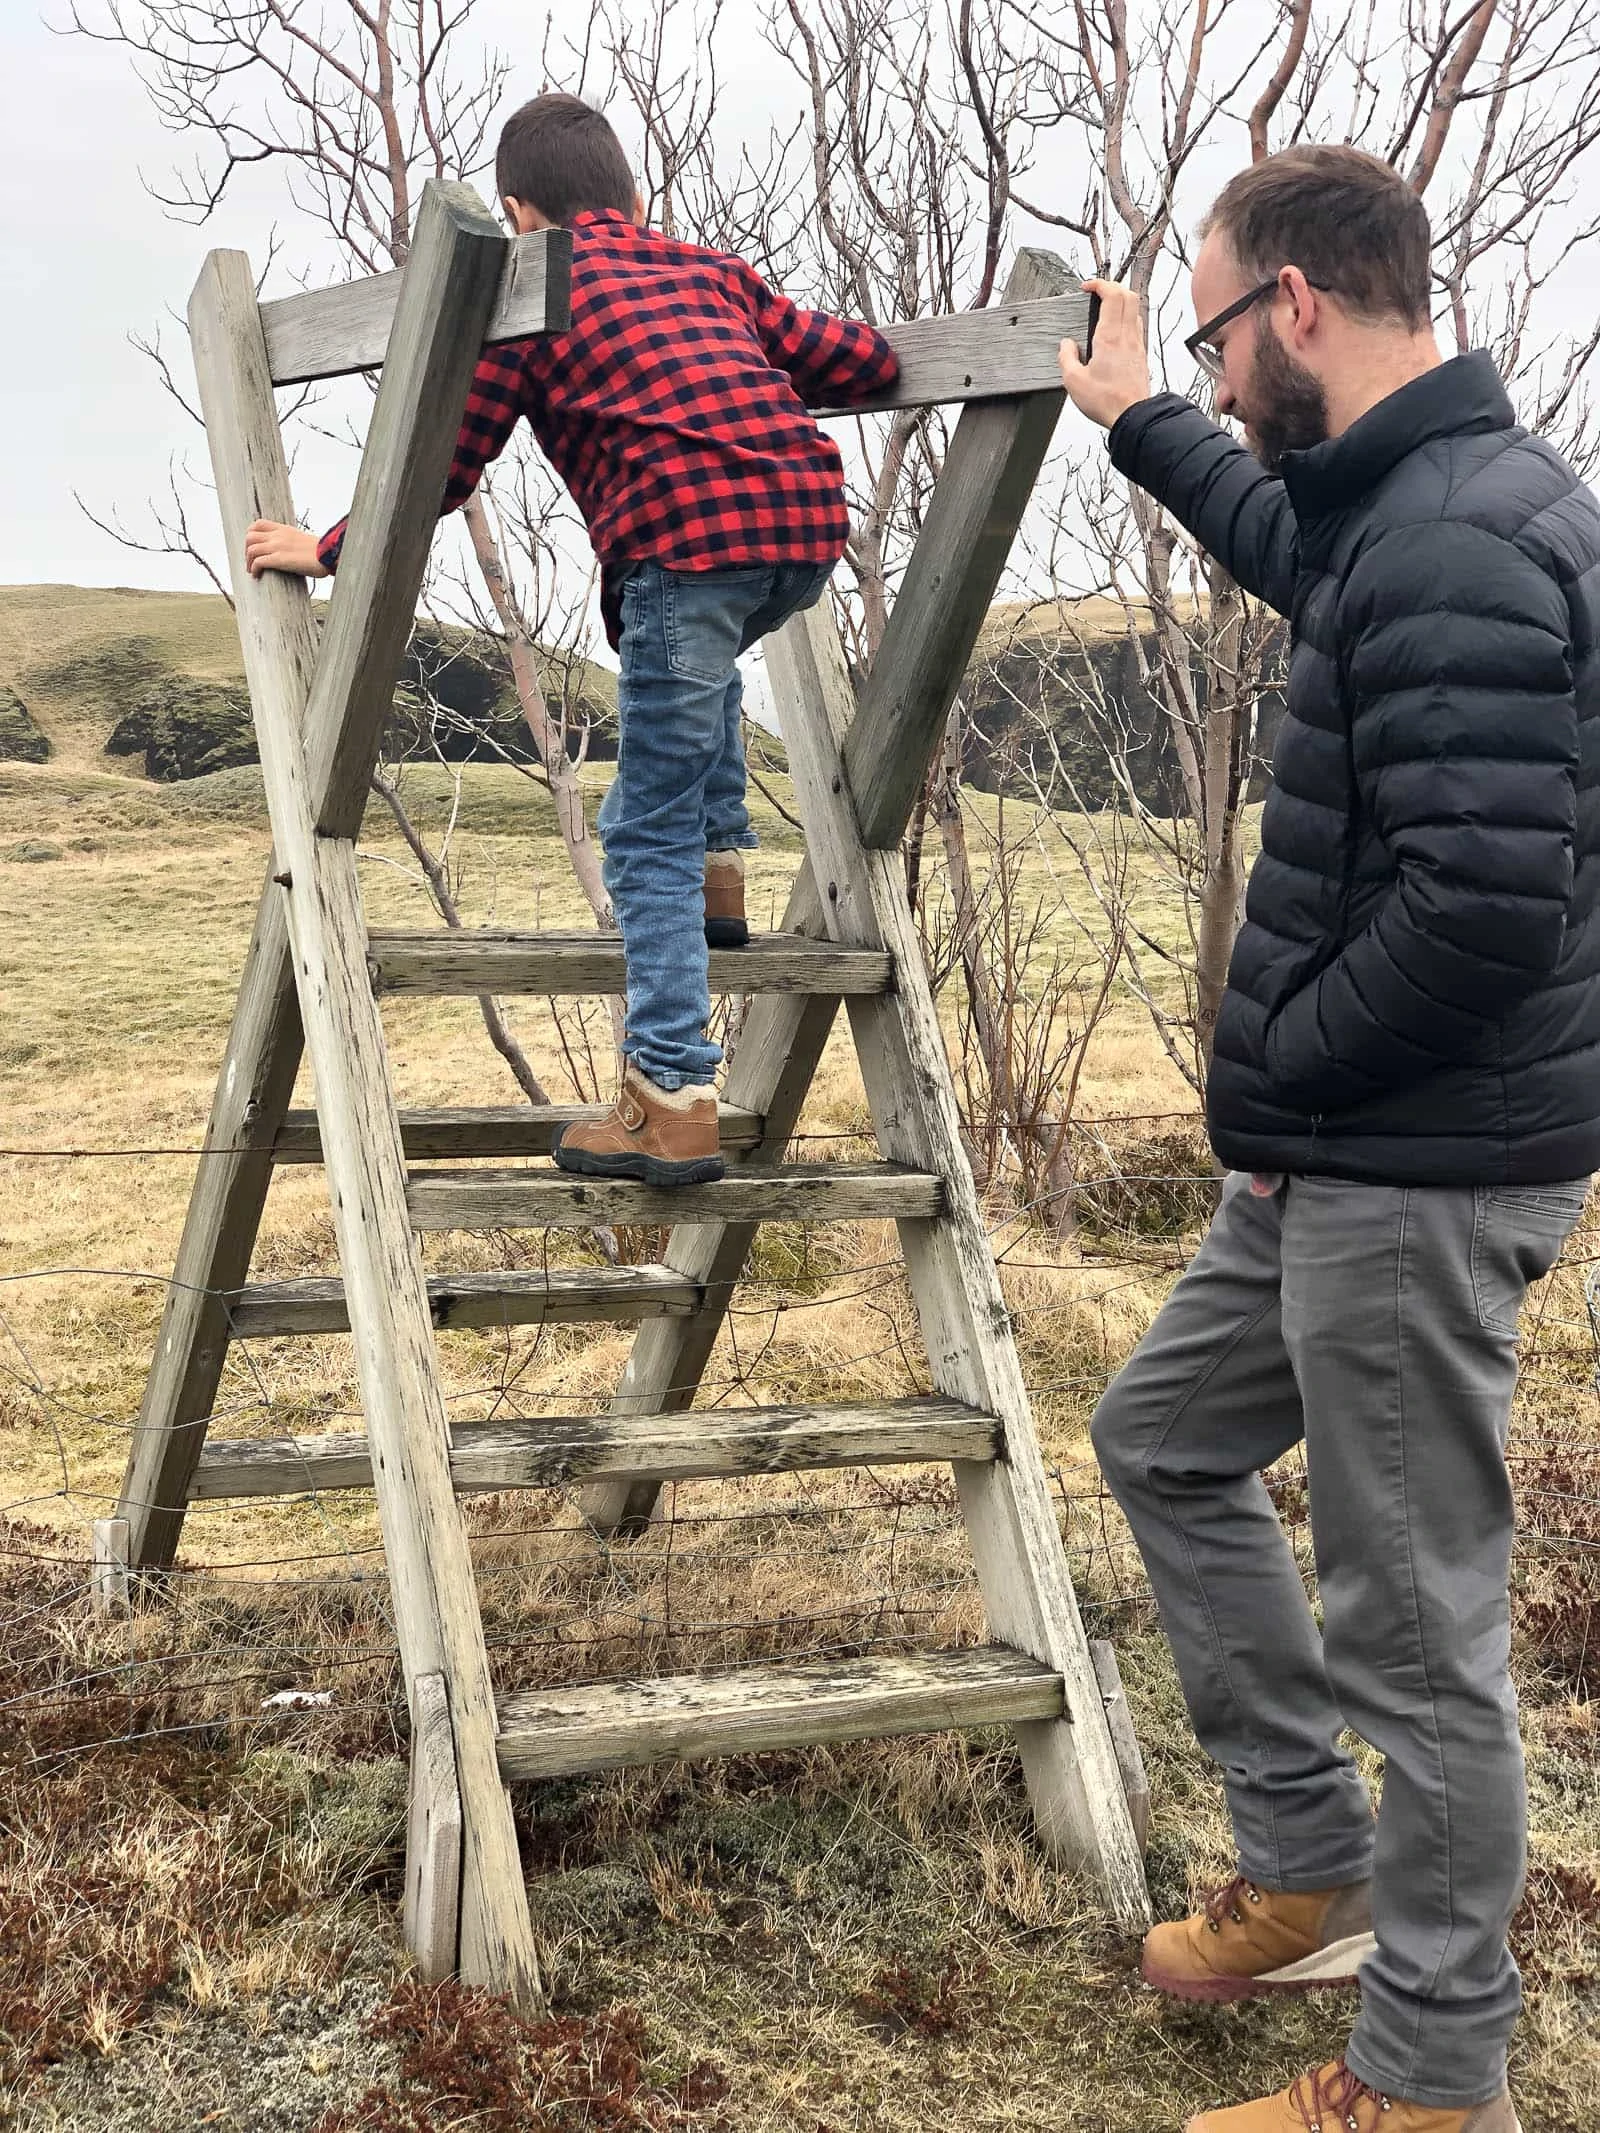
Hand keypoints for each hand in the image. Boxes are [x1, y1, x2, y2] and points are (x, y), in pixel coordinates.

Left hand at [244, 520, 328, 578]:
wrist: (330, 555)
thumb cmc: (322, 552)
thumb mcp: (303, 540)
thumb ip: (292, 542)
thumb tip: (291, 551)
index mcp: (283, 529)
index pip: (258, 524)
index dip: (251, 535)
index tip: (254, 547)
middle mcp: (278, 536)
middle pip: (250, 536)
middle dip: (246, 550)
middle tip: (251, 562)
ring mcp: (278, 547)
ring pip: (251, 550)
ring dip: (248, 562)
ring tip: (252, 571)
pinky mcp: (280, 559)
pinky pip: (258, 562)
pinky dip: (254, 569)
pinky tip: (257, 576)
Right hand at [1059, 279, 1151, 430]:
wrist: (1133, 416)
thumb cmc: (1107, 401)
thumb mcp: (1073, 381)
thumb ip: (1066, 358)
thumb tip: (1065, 345)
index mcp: (1109, 337)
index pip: (1112, 294)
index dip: (1099, 284)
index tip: (1087, 288)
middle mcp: (1126, 336)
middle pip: (1128, 294)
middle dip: (1112, 286)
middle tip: (1097, 292)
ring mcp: (1137, 344)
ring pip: (1135, 308)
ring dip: (1121, 301)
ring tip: (1105, 308)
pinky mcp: (1141, 354)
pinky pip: (1137, 326)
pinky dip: (1126, 318)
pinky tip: (1115, 331)